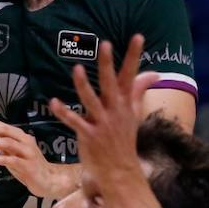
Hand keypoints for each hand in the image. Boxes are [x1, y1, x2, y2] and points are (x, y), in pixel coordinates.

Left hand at [0, 117, 67, 197]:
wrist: (48, 180)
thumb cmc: (27, 165)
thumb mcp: (9, 152)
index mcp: (19, 136)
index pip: (0, 124)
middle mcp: (24, 141)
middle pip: (4, 129)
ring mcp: (28, 152)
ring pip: (8, 143)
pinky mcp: (29, 166)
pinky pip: (14, 160)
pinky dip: (2, 158)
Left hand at [49, 35, 158, 193]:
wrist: (120, 171)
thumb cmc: (124, 139)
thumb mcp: (133, 113)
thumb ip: (139, 90)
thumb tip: (154, 73)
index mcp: (125, 103)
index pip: (131, 75)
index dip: (133, 55)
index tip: (137, 36)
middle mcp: (115, 110)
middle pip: (111, 83)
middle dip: (108, 64)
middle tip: (105, 44)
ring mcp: (102, 123)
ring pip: (91, 100)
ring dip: (84, 85)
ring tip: (77, 69)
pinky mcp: (89, 136)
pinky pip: (74, 122)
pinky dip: (63, 112)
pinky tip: (54, 102)